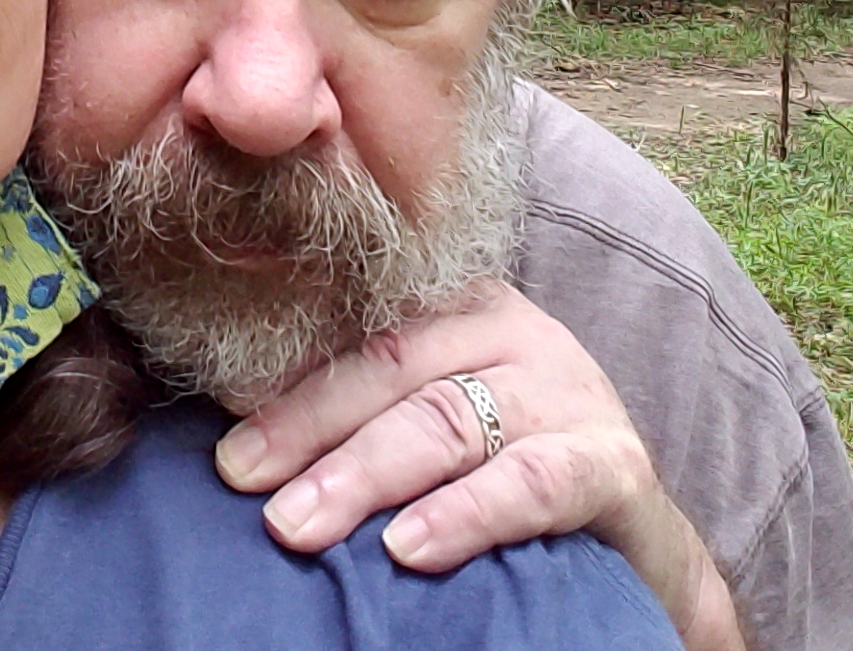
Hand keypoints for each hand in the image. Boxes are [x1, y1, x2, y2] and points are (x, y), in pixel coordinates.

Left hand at [212, 281, 744, 650]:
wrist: (636, 540)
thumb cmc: (504, 473)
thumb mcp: (429, 420)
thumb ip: (357, 405)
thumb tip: (234, 418)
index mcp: (457, 306)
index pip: (358, 321)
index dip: (285, 363)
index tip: (216, 405)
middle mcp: (513, 330)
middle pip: (392, 362)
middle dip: (307, 422)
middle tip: (240, 475)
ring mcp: (568, 391)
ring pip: (448, 419)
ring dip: (364, 473)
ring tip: (298, 523)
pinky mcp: (613, 464)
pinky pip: (534, 482)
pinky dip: (466, 514)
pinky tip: (409, 547)